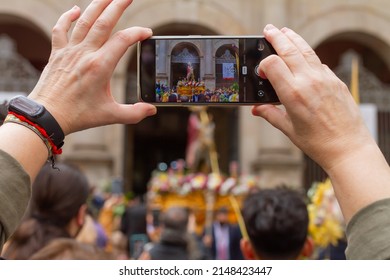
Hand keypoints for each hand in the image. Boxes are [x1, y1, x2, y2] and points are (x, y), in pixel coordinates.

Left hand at [28, 0, 156, 134]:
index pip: (123, 41)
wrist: (47, 115)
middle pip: (104, 22)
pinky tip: (75, 9)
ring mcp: (69, 51)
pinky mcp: (57, 53)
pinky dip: (67, 17)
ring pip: (84, 20)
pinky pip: (61, 28)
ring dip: (97, 5)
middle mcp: (85, 54)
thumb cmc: (78, 115)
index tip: (147, 33)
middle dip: (118, 6)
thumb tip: (151, 109)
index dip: (137, 33)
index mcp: (100, 67)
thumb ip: (134, 113)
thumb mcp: (110, 116)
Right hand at [252, 25, 373, 171]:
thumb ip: (270, 114)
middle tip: (269, 30)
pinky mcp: (336, 80)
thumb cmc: (317, 142)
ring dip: (294, 39)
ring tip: (285, 32)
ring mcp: (325, 78)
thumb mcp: (288, 129)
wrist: (348, 147)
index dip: (263, 64)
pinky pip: (318, 62)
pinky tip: (303, 56)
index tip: (261, 72)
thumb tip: (256, 109)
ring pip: (306, 50)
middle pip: (289, 49)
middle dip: (276, 37)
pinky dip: (308, 55)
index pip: (273, 63)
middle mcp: (309, 81)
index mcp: (293, 94)